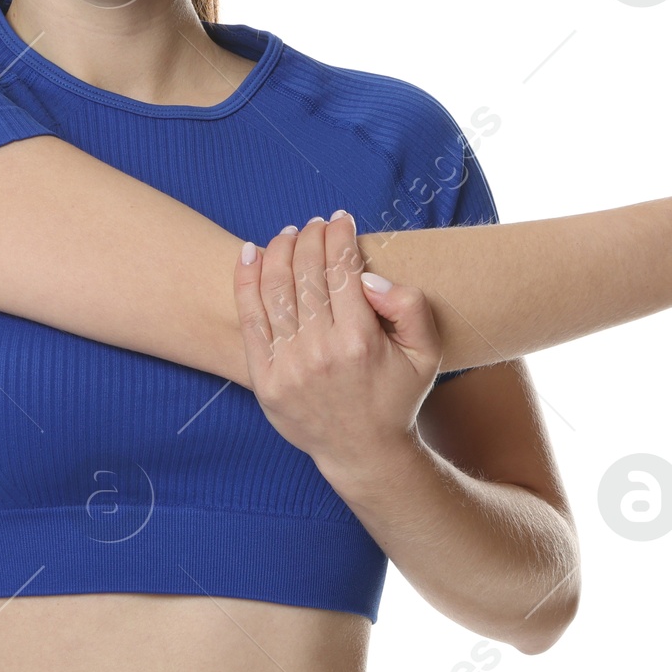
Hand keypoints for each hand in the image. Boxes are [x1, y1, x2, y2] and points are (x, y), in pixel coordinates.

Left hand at [233, 211, 442, 471]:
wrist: (362, 453)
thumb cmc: (397, 397)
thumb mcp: (426, 353)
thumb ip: (410, 307)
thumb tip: (368, 278)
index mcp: (360, 340)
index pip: (342, 270)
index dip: (339, 236)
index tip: (341, 219)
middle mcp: (320, 351)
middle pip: (306, 273)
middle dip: (310, 237)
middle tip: (315, 224)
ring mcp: (289, 365)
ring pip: (275, 288)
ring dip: (279, 250)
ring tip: (289, 233)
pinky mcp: (265, 378)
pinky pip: (250, 318)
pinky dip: (246, 280)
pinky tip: (251, 254)